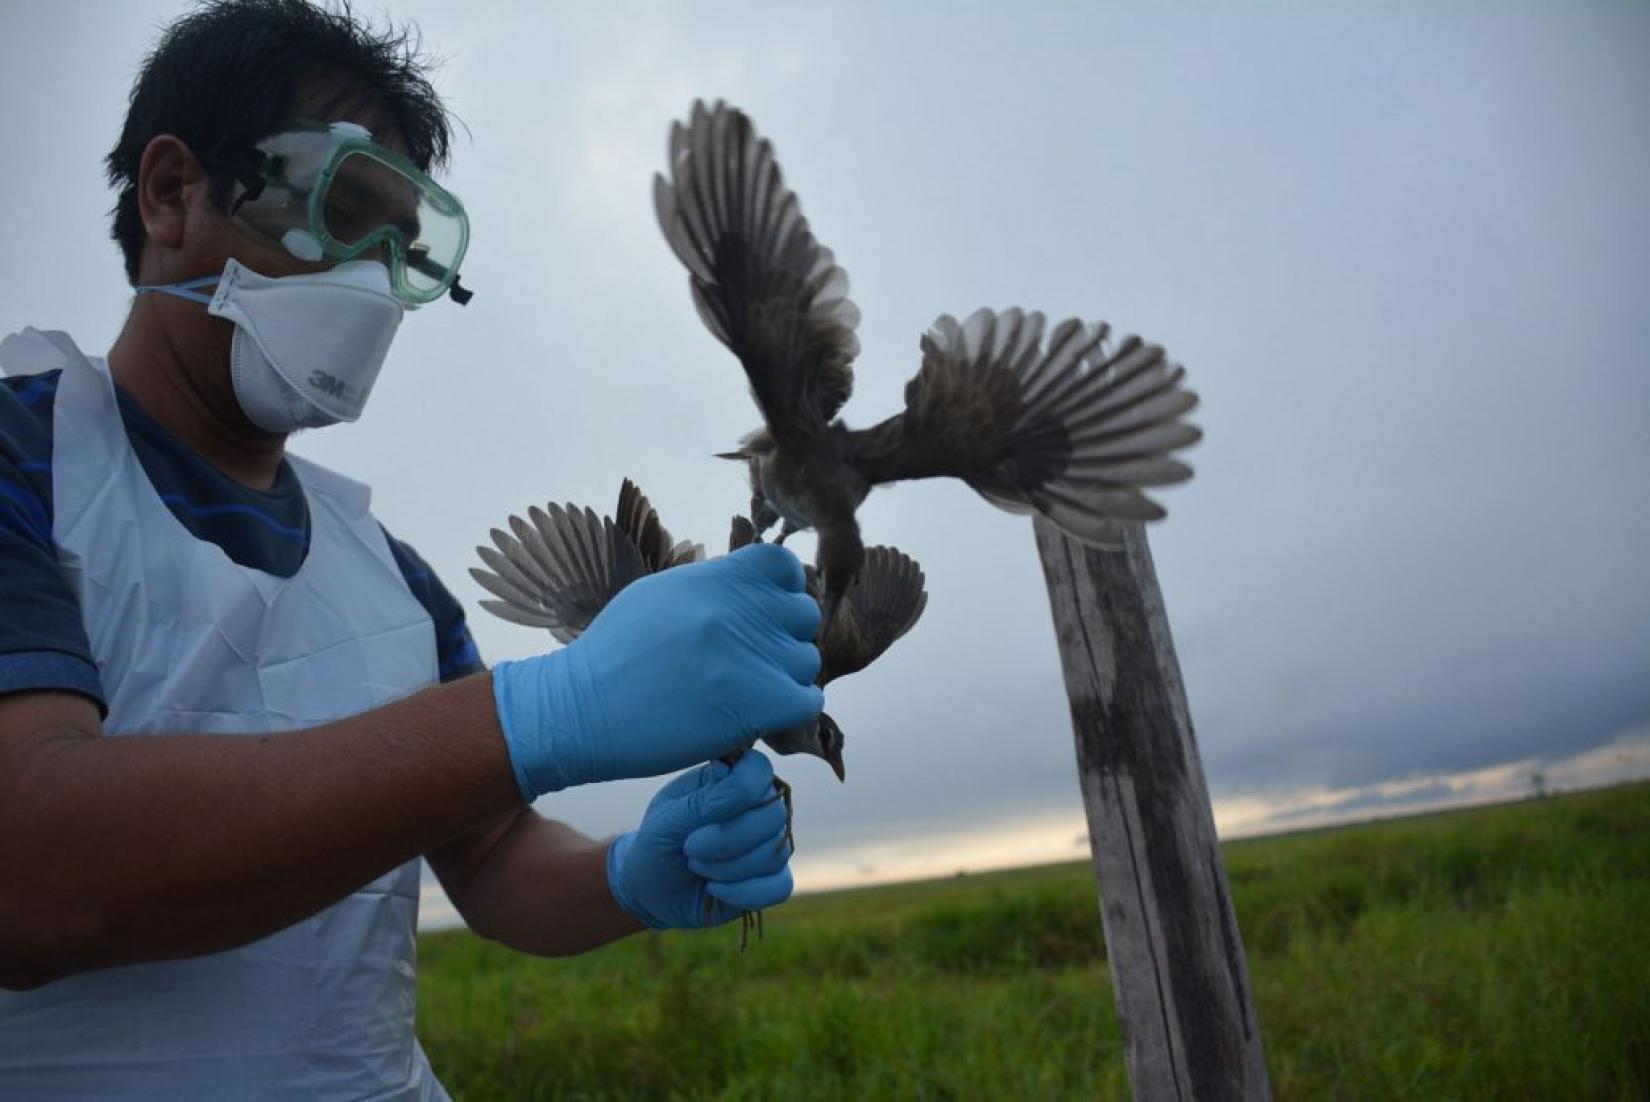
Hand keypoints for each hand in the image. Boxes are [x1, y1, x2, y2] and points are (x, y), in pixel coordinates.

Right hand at [491, 543, 822, 799]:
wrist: (579, 711)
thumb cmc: (616, 654)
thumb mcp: (661, 594)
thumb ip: (714, 586)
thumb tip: (757, 590)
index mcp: (716, 578)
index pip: (786, 568)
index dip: (782, 593)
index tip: (761, 617)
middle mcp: (737, 609)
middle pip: (803, 617)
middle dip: (782, 639)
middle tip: (748, 664)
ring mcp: (749, 656)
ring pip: (807, 662)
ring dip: (783, 680)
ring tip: (743, 692)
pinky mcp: (757, 703)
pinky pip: (807, 702)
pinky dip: (788, 712)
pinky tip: (755, 716)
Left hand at [607, 751, 793, 929]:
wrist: (652, 890)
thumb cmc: (657, 842)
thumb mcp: (668, 819)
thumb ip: (702, 798)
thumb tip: (728, 770)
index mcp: (732, 778)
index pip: (759, 769)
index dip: (740, 790)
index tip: (706, 812)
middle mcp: (758, 806)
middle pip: (774, 815)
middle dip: (728, 838)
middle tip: (690, 848)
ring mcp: (770, 842)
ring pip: (776, 853)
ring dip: (729, 867)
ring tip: (696, 866)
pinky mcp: (773, 879)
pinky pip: (779, 886)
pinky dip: (742, 892)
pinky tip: (713, 889)